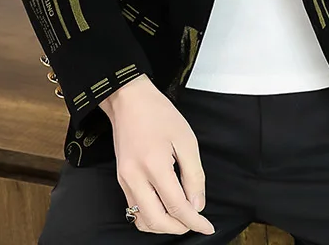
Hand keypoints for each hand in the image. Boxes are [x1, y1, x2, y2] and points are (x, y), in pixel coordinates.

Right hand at [99, 75, 214, 235]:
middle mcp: (135, 178)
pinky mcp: (120, 180)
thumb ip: (194, 175)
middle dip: (179, 227)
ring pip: (142, 221)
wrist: (129, 100)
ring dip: (163, 226)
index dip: (195, 221)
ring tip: (181, 217)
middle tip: (196, 222)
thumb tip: (197, 204)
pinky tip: (164, 208)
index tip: (208, 226)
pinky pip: (133, 210)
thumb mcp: (186, 140)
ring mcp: (124, 181)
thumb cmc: (159, 114)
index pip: (177, 206)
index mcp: (154, 165)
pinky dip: (150, 217)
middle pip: (157, 221)